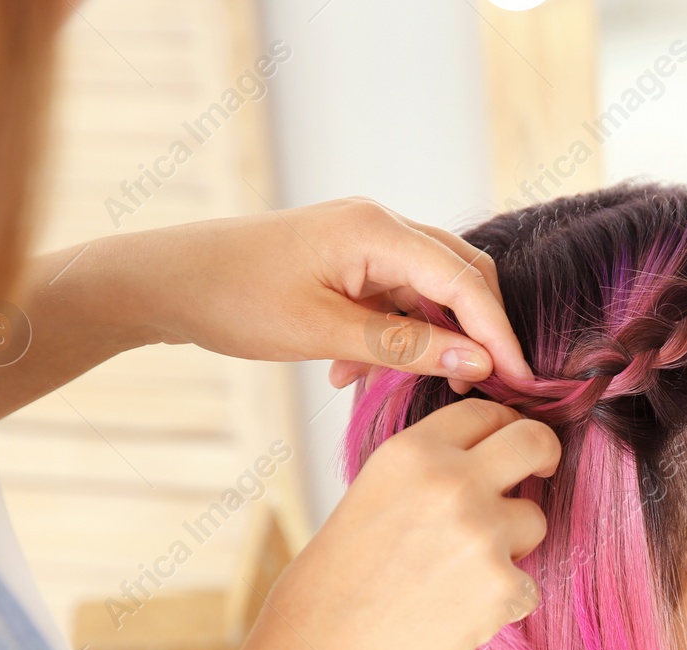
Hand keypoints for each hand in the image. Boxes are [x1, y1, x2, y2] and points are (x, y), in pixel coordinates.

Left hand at [119, 197, 530, 388]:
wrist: (165, 282)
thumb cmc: (235, 300)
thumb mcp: (325, 335)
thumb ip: (405, 348)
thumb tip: (478, 362)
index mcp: (376, 230)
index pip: (465, 281)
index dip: (499, 333)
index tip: (521, 381)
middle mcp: (378, 225)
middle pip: (459, 276)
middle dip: (476, 332)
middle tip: (488, 387)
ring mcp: (362, 240)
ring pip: (425, 292)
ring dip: (424, 341)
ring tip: (398, 387)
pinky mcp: (345, 261)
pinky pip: (391, 298)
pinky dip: (389, 337)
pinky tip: (350, 375)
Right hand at [247, 399, 558, 649]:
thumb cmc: (331, 590)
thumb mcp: (369, 498)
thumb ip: (424, 474)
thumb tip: (482, 461)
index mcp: (411, 452)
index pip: (485, 412)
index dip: (504, 427)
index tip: (511, 444)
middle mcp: (451, 481)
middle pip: (533, 442)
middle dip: (542, 457)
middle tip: (540, 475)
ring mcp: (481, 532)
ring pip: (534, 519)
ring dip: (512, 545)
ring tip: (457, 577)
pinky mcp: (502, 586)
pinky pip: (528, 583)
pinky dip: (502, 603)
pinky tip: (455, 617)